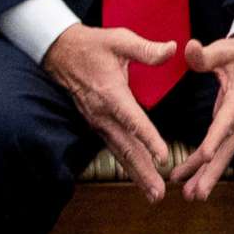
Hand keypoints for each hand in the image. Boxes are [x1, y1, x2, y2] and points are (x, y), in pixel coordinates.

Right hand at [42, 25, 176, 200]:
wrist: (61, 53)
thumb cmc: (94, 45)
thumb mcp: (120, 39)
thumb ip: (146, 49)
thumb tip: (173, 49)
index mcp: (111, 92)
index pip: (132, 119)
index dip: (148, 138)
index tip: (163, 156)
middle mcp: (102, 113)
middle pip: (125, 146)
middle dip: (143, 171)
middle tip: (159, 193)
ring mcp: (98, 122)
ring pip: (120, 152)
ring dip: (136, 174)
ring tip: (154, 194)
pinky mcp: (98, 125)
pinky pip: (115, 147)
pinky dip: (128, 164)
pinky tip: (141, 178)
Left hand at [168, 34, 233, 200]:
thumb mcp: (227, 48)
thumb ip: (206, 53)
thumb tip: (188, 48)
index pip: (227, 119)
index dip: (216, 138)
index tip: (204, 156)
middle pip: (228, 147)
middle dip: (211, 171)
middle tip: (196, 193)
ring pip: (225, 153)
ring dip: (208, 175)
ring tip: (191, 196)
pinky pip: (223, 149)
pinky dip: (208, 166)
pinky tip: (192, 180)